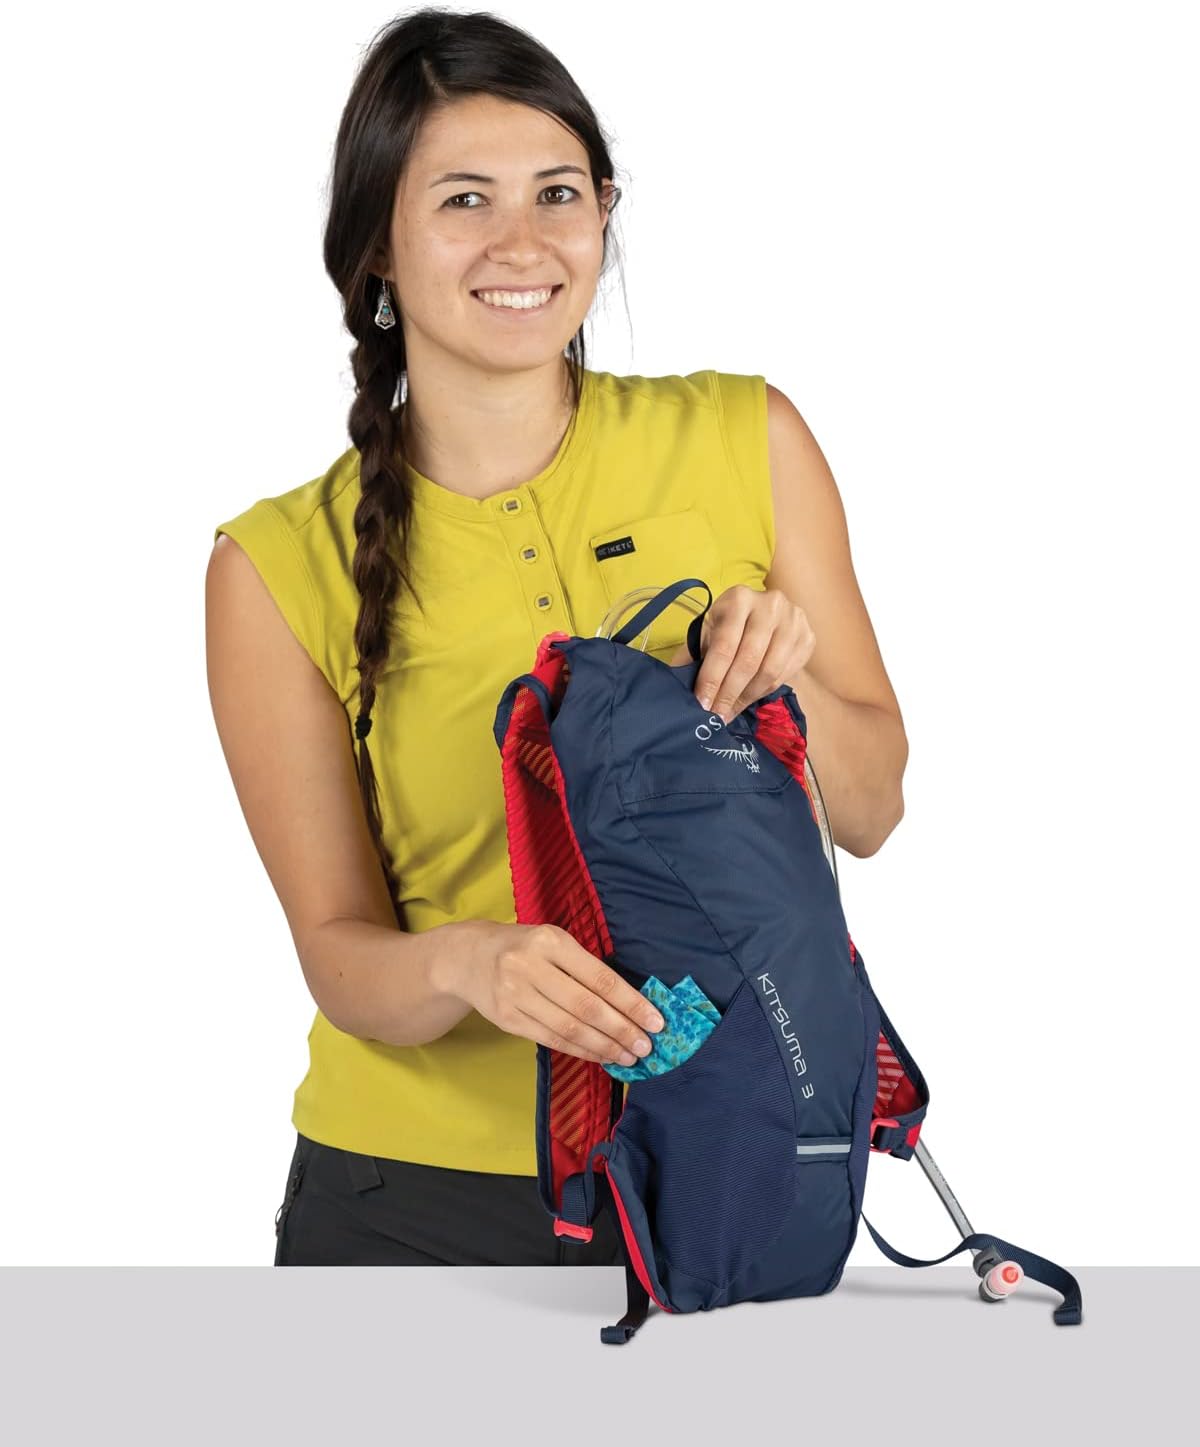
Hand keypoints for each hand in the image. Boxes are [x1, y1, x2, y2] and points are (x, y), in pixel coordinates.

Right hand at [443, 920, 664, 1065]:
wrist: (468, 957)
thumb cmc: (524, 947)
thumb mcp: (553, 941)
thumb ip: (585, 967)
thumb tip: (631, 1004)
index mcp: (551, 941)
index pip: (600, 978)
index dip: (631, 1002)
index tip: (656, 1021)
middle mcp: (531, 966)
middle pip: (586, 1007)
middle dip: (621, 1030)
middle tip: (646, 1046)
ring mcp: (515, 995)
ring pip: (569, 1028)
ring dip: (603, 1046)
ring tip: (628, 1056)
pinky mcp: (507, 1019)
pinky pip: (550, 1039)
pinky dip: (580, 1050)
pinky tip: (600, 1055)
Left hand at [668, 584, 815, 722]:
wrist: (766, 612)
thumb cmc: (730, 624)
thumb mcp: (708, 631)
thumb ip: (692, 655)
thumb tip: (674, 687)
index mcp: (739, 598)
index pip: (724, 645)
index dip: (712, 678)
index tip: (702, 704)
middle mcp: (770, 605)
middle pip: (749, 660)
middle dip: (729, 693)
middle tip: (716, 715)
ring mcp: (794, 621)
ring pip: (770, 671)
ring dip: (747, 697)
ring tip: (730, 711)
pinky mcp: (808, 637)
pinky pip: (786, 675)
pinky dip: (764, 692)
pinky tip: (748, 700)